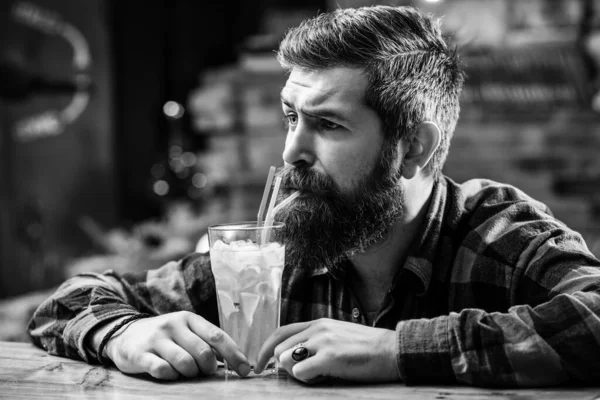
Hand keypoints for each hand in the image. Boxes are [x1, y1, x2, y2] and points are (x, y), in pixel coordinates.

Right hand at [103, 311, 250, 379]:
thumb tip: (236, 360)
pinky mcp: (141, 354)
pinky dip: (171, 376)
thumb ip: (206, 341)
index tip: (246, 370)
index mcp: (189, 319)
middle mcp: (174, 325)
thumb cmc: (165, 336)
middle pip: (203, 352)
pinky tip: (169, 373)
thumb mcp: (186, 331)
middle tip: (204, 372)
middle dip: (209, 368)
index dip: (234, 355)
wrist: (124, 333)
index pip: (217, 336)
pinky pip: (163, 371)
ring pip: (185, 363)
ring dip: (191, 373)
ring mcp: (157, 339)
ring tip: (186, 372)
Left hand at [254, 318, 399, 382]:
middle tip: (307, 375)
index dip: (265, 349)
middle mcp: (317, 329)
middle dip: (285, 367)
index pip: (280, 333)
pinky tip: (325, 378)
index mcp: (318, 323)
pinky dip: (308, 380)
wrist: (391, 350)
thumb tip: (294, 356)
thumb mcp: (337, 336)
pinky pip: (300, 372)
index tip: (260, 364)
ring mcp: (322, 342)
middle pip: (280, 349)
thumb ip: (316, 341)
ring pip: (286, 360)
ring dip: (298, 374)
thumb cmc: (366, 348)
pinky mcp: (330, 357)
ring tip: (320, 375)